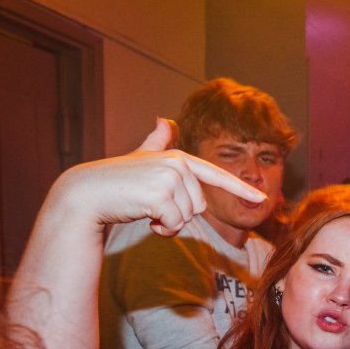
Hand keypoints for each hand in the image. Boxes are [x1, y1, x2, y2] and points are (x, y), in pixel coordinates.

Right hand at [45, 118, 265, 236]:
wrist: (87, 193)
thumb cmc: (117, 180)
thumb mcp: (141, 157)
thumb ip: (157, 141)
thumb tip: (164, 119)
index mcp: (178, 157)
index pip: (216, 175)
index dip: (241, 189)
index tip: (262, 200)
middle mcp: (177, 164)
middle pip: (199, 206)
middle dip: (178, 214)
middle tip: (152, 206)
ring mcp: (169, 178)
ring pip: (187, 217)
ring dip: (168, 223)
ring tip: (145, 209)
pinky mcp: (159, 195)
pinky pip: (175, 224)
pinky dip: (161, 229)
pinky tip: (144, 217)